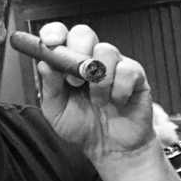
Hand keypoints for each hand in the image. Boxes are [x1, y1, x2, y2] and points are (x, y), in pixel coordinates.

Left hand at [37, 23, 153, 160]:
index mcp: (68, 64)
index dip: (54, 32)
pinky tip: (115, 103)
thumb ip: (49, 87)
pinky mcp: (136, 76)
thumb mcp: (56, 110)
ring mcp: (114, 65)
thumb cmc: (81, 126)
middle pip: (83, 33)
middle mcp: (90, 60)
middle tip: (75, 81)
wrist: (109, 148)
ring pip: (106, 50)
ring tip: (97, 101)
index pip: (61, 36)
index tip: (50, 42)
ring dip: (98, 80)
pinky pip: (128, 70)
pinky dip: (118, 91)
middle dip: (77, 51)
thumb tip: (44, 64)